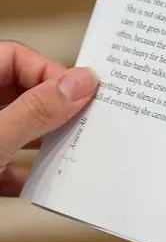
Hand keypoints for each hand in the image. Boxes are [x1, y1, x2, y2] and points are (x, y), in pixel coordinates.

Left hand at [0, 42, 97, 195]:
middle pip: (21, 92)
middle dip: (53, 108)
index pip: (15, 56)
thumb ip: (35, 110)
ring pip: (17, 129)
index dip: (49, 71)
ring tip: (71, 150)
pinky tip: (44, 184)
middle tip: (83, 120)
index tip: (80, 93)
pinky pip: (7, 164)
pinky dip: (26, 174)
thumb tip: (80, 84)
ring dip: (43, 142)